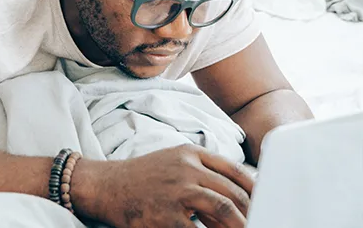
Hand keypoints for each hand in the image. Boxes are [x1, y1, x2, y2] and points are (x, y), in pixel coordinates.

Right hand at [103, 144, 254, 227]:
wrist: (106, 185)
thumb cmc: (141, 176)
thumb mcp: (172, 162)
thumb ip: (202, 172)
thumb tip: (235, 198)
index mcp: (190, 153)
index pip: (235, 170)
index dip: (255, 189)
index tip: (268, 203)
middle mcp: (187, 168)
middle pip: (234, 191)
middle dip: (253, 211)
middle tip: (264, 221)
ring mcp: (177, 191)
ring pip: (224, 208)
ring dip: (241, 224)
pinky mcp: (167, 215)